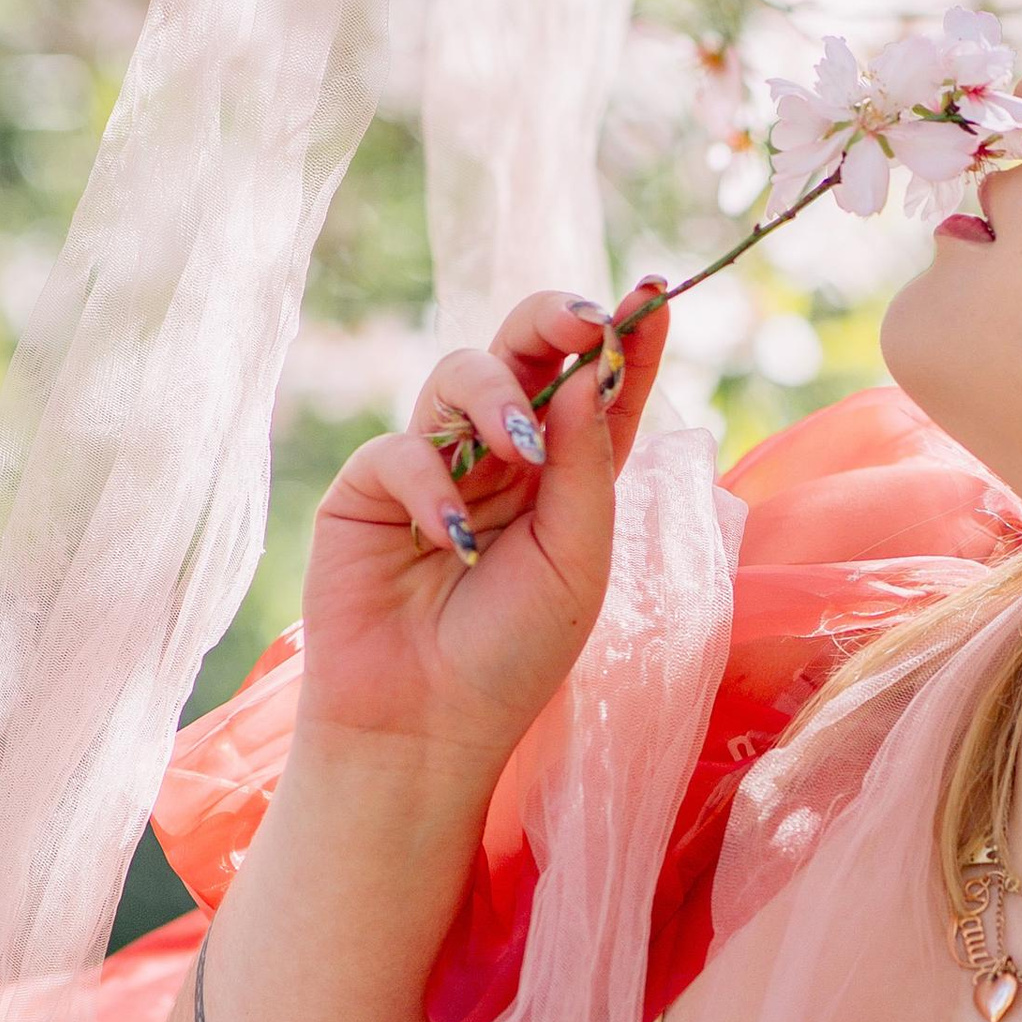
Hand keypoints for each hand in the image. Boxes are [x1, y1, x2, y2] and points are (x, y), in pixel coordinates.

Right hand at [295, 278, 672, 780]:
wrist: (427, 728)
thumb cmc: (514, 655)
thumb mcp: (578, 561)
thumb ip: (586, 468)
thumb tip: (588, 373)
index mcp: (565, 476)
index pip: (597, 388)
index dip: (623, 338)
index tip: (653, 294)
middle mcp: (501, 459)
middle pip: (524, 354)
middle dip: (552, 321)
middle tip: (581, 320)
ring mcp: (433, 466)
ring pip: (460, 374)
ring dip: (497, 396)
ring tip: (520, 449)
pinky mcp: (369, 491)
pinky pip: (400, 448)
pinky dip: (429, 483)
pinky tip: (447, 541)